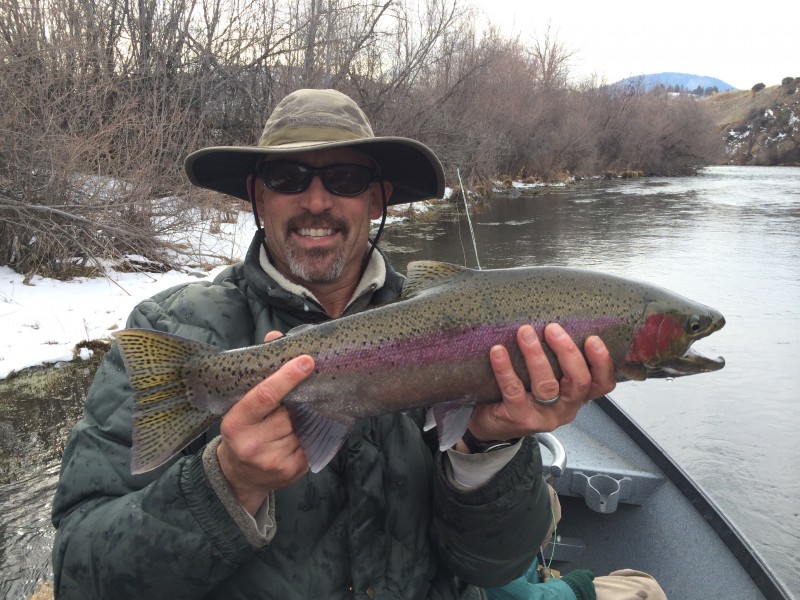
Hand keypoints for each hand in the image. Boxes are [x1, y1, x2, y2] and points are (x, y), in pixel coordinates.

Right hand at [216, 331, 311, 514]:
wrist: (239, 476)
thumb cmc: (242, 431)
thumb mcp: (241, 404)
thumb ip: (260, 372)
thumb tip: (276, 336)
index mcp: (235, 423)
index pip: (265, 395)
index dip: (287, 377)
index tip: (306, 361)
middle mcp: (252, 444)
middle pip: (289, 411)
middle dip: (297, 402)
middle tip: (300, 396)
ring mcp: (272, 460)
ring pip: (303, 425)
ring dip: (305, 418)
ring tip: (294, 420)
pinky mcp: (292, 470)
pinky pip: (312, 442)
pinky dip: (311, 433)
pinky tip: (301, 434)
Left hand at [465, 324, 615, 442]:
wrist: (492, 425)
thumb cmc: (521, 394)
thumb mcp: (545, 378)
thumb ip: (555, 359)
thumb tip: (552, 316)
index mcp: (577, 396)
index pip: (603, 383)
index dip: (602, 362)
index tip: (593, 339)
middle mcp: (566, 408)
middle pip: (578, 381)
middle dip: (567, 352)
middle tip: (552, 328)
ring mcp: (544, 417)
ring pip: (547, 386)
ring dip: (536, 356)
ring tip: (524, 332)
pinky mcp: (520, 419)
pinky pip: (514, 391)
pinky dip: (506, 369)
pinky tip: (498, 351)